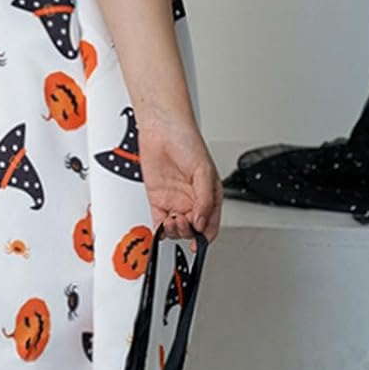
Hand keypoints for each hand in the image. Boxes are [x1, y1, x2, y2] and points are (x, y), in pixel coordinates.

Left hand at [139, 113, 222, 242]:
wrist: (162, 129)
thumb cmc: (187, 141)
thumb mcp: (204, 171)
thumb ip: (205, 199)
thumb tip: (201, 223)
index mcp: (209, 196)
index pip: (210, 225)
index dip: (206, 235)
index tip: (199, 240)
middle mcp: (192, 200)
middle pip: (193, 229)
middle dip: (189, 231)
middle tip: (184, 221)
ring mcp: (174, 201)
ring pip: (177, 229)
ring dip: (175, 231)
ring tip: (173, 220)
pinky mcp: (158, 200)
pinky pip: (159, 223)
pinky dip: (160, 230)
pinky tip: (161, 228)